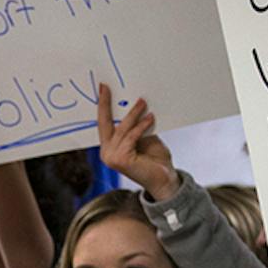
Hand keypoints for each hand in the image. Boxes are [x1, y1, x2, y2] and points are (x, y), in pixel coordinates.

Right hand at [95, 85, 172, 201]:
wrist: (165, 180)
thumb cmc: (155, 160)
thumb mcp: (144, 138)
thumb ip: (135, 127)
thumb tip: (134, 105)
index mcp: (109, 148)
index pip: (103, 124)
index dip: (103, 106)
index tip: (103, 88)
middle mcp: (107, 153)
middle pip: (106, 124)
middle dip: (107, 104)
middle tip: (110, 88)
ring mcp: (112, 158)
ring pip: (122, 129)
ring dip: (133, 114)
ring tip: (143, 102)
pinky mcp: (121, 160)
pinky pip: (131, 137)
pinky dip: (141, 126)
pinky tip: (150, 118)